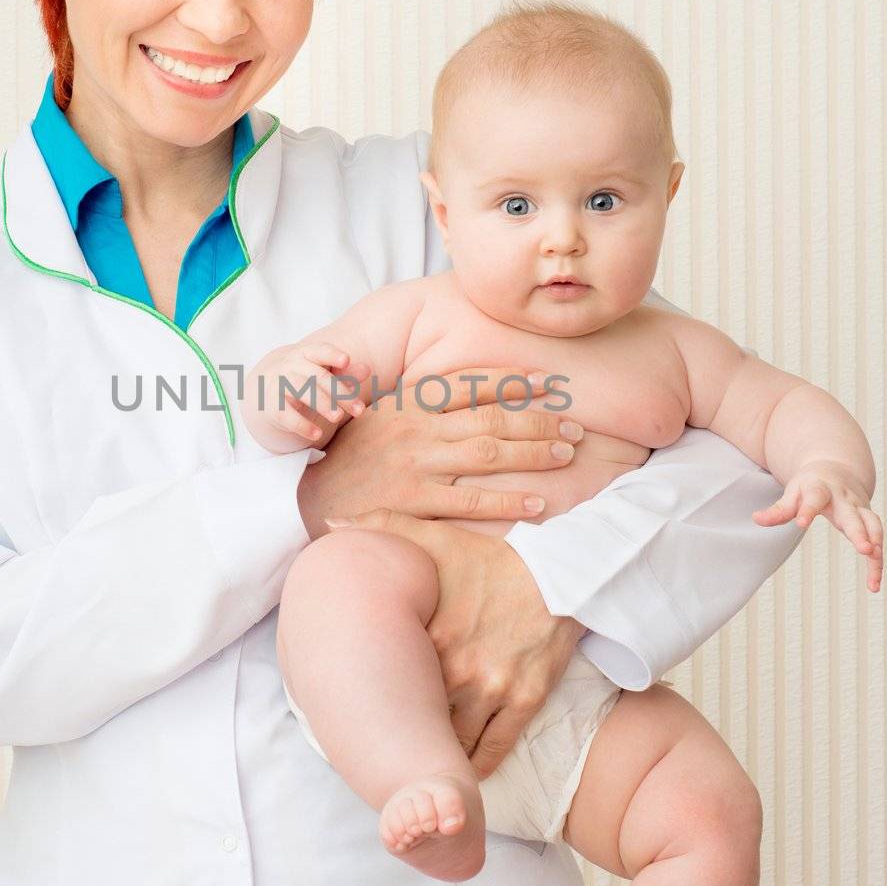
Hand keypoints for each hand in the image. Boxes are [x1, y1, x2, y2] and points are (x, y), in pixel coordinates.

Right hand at [257, 342, 370, 443]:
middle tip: (359, 410)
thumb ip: (346, 374)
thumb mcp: (326, 376)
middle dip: (340, 393)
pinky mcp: (273, 406)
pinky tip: (318, 435)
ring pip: (302, 391)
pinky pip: (287, 415)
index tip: (346, 360)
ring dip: (322, 404)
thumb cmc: (308, 381)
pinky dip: (302, 425)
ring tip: (339, 418)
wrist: (271, 393)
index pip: (320, 351)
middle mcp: (292, 366)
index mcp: (307, 354)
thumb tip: (367, 370)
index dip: (332, 355)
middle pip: (318, 376)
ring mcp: (280, 384)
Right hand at [296, 367, 583, 539]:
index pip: (470, 385)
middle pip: (490, 419)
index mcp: (408, 403)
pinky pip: (471, 502)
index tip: (551, 383)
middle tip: (576, 427)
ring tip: (568, 452)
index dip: (514, 382)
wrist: (310, 499)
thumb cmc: (354, 457)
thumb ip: (421, 404)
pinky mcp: (413, 503)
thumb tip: (468, 391)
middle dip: (539, 420)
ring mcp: (415, 466)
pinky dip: (508, 501)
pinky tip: (538, 502)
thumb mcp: (381, 416)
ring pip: (488, 454)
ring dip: (534, 452)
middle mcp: (415, 429)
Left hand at [329, 511, 583, 778]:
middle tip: (385, 748)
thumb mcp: (435, 535)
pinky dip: (474, 765)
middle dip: (403, 733)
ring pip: (454, 741)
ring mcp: (493, 688)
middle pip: (418, 718)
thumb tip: (332, 523)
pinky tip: (460, 770)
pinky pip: (494, 748)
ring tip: (420, 764)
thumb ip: (381, 526)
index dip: (373, 698)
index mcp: (430, 636)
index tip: (359, 708)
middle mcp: (459, 668)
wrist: (561, 571)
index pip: (388, 682)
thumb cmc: (492, 557)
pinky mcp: (525, 700)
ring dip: (437, 753)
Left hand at [753, 459, 884, 591]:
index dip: (807, 509)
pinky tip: (873, 584)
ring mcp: (860, 510)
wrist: (837, 472)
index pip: (814, 497)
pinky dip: (878, 562)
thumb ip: (778, 509)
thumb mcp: (793, 493)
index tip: (801, 523)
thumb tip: (756, 519)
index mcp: (821, 489)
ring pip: (873, 527)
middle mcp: (845, 499)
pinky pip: (877, 542)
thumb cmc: (810, 485)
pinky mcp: (869, 522)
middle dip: (859, 532)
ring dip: (876, 547)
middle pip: (853, 515)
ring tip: (873, 571)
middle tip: (864, 549)